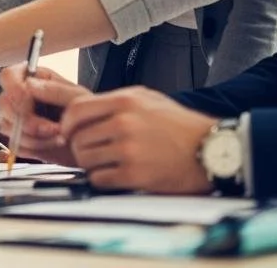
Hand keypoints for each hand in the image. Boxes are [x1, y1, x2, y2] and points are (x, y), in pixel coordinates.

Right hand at [0, 64, 87, 163]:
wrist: (91, 143)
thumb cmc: (86, 114)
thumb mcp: (78, 98)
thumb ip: (55, 90)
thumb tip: (29, 85)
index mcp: (32, 77)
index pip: (8, 76)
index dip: (14, 91)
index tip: (29, 105)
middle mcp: (20, 95)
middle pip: (3, 104)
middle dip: (27, 121)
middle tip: (52, 129)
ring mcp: (16, 118)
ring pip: (6, 126)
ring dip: (33, 137)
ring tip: (58, 138)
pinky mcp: (19, 138)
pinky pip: (14, 144)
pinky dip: (33, 148)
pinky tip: (51, 145)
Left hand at [60, 87, 216, 193]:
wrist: (210, 149)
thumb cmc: (177, 123)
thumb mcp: (144, 97)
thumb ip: (112, 101)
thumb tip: (81, 109)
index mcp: (123, 102)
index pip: (75, 110)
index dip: (66, 123)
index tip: (67, 130)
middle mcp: (123, 124)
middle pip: (77, 137)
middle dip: (78, 145)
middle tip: (88, 150)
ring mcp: (129, 150)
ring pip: (85, 159)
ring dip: (89, 164)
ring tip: (102, 162)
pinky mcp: (136, 176)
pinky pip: (99, 179)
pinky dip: (101, 179)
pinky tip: (113, 174)